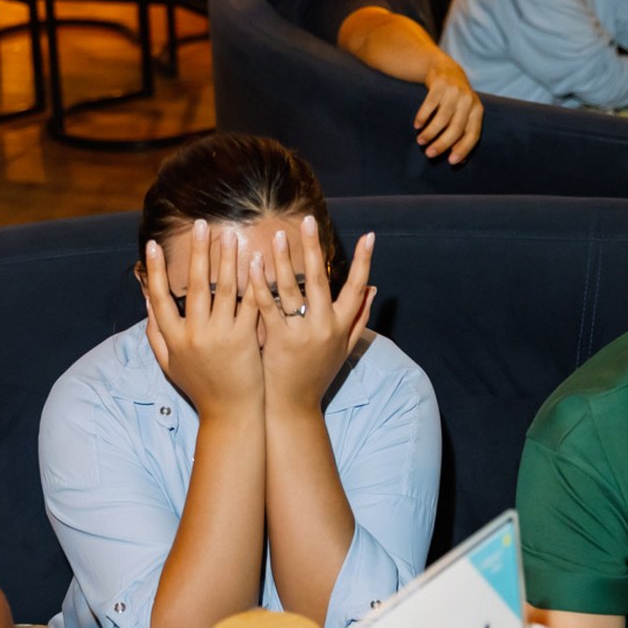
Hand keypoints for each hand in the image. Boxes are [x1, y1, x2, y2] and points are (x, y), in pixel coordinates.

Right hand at [142, 220, 263, 419]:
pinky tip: (256, 259)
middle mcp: (194, 335)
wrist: (231, 415)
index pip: (160, 298)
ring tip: (228, 234)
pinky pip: (249, 303)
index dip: (155, 270)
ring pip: (223, 288)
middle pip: (194, 285)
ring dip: (226, 258)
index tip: (153, 245)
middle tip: (200, 225)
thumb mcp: (170, 365)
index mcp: (173, 339)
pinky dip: (252, 280)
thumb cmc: (200, 389)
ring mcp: (220, 336)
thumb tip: (146, 302)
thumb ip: (156, 334)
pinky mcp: (245, 339)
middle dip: (197, 252)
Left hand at [252, 219, 375, 413]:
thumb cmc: (318, 374)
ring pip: (293, 289)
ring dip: (284, 260)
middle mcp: (324, 327)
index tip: (370, 236)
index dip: (365, 261)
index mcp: (342, 326)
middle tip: (310, 221)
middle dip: (315, 248)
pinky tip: (252, 264)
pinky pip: (267, 306)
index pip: (358, 287)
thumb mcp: (344, 347)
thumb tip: (375, 288)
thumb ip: (359, 316)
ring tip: (276, 235)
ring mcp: (300, 333)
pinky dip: (260, 284)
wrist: (293, 406)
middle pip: (321, 281)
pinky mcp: (276, 340)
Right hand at [414, 56, 482, 162]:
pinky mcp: (440, 85)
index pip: (473, 134)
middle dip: (442, 144)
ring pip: (442, 118)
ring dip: (429, 132)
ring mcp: (454, 92)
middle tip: (429, 154)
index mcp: (477, 110)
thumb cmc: (454, 100)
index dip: (463, 149)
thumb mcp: (463, 114)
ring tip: (420, 142)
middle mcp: (468, 101)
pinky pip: (430, 105)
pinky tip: (416, 125)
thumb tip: (459, 161)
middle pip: (456, 128)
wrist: (446, 70)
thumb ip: (461, 134)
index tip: (451, 162)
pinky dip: (422, 117)